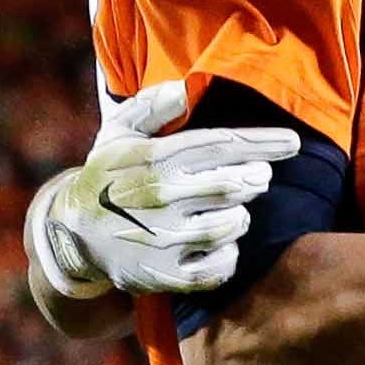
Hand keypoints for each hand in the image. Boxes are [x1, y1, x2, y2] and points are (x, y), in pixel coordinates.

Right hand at [28, 81, 299, 296]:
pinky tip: (219, 242)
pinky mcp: (165, 275)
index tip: (293, 143)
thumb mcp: (118, 132)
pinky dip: (230, 254)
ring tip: (230, 209)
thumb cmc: (108, 175)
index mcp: (154, 159)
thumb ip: (150, 106)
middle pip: (235, 184)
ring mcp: (163, 238)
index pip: (222, 145)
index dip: (264, 143)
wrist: (71, 235)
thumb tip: (183, 89)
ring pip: (234, 223)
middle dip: (256, 177)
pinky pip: (222, 266)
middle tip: (256, 177)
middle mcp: (160, 197)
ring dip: (241, 215)